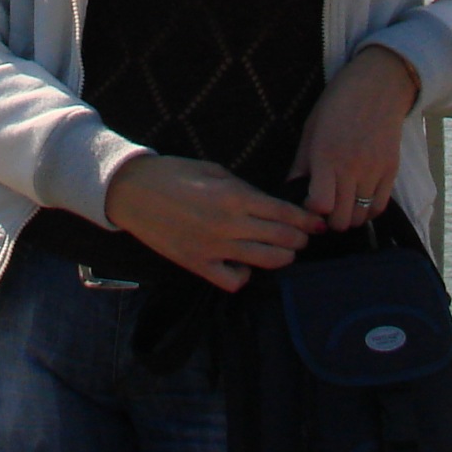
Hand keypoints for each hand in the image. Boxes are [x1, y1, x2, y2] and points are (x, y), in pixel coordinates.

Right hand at [103, 156, 323, 291]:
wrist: (133, 192)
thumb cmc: (174, 174)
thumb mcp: (214, 170)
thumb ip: (243, 189)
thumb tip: (267, 204)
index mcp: (235, 197)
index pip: (284, 214)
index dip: (306, 221)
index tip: (319, 224)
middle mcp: (230, 225)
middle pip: (282, 239)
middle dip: (300, 240)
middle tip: (305, 238)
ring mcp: (214, 248)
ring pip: (266, 262)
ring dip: (282, 257)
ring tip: (284, 252)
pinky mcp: (198, 265)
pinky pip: (233, 281)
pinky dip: (245, 276)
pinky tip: (245, 265)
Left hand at [291, 46, 419, 229]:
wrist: (378, 86)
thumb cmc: (337, 103)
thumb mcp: (311, 128)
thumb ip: (301, 163)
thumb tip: (290, 189)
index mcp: (326, 156)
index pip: (319, 205)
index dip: (310, 210)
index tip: (308, 201)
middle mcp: (351, 168)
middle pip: (341, 219)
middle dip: (329, 220)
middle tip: (326, 207)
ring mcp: (374, 171)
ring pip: (360, 217)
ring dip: (349, 216)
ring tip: (342, 204)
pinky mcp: (391, 171)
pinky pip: (379, 207)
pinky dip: (367, 210)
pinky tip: (359, 200)